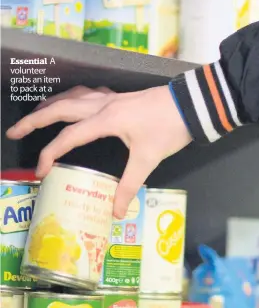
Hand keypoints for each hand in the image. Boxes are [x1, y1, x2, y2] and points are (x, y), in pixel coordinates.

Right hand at [6, 85, 191, 218]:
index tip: (41, 172)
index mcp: (105, 120)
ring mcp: (111, 99)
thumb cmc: (169, 129)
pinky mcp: (120, 98)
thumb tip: (115, 212)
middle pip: (59, 108)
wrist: (191, 105)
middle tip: (14, 131)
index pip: (68, 137)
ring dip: (51, 106)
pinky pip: (88, 95)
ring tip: (37, 116)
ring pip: (72, 97)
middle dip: (34, 120)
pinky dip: (73, 100)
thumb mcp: (147, 160)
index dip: (50, 154)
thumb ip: (129, 186)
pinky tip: (75, 106)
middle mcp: (102, 105)